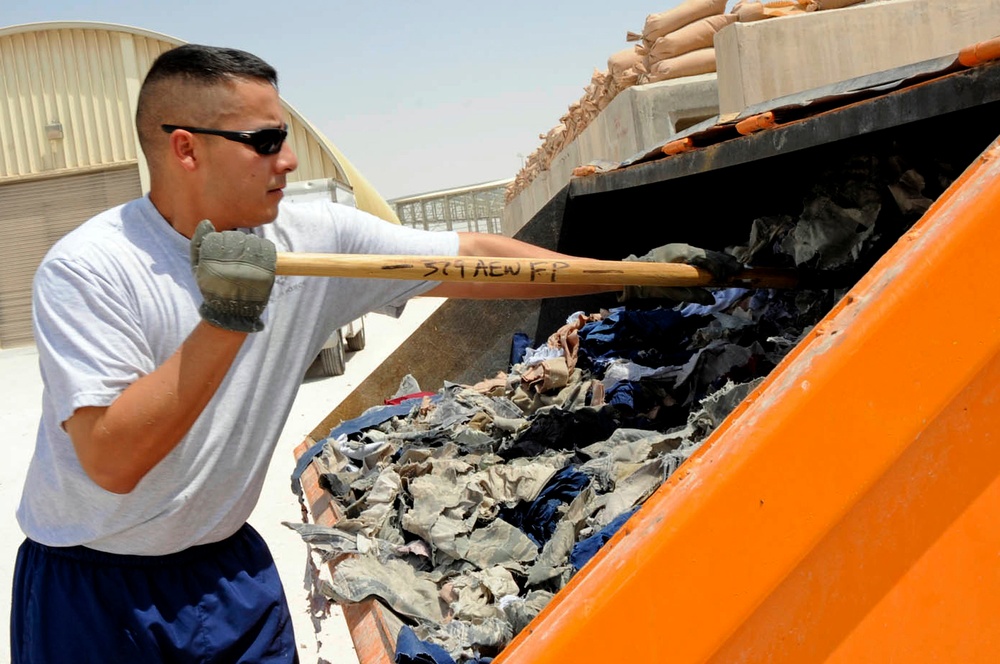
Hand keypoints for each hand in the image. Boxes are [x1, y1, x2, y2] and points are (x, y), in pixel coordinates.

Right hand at [190, 220, 275, 332]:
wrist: (232, 311)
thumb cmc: (213, 288)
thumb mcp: (197, 267)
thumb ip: (198, 243)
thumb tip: (207, 222)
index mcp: (212, 261)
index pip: (218, 238)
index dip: (222, 241)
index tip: (225, 250)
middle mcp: (231, 263)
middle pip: (236, 238)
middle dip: (236, 243)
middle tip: (238, 253)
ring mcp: (250, 267)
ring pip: (252, 241)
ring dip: (250, 245)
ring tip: (248, 256)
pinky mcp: (266, 272)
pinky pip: (267, 248)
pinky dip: (264, 248)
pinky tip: (259, 255)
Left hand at [620, 243, 741, 304]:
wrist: (635, 272)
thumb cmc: (650, 283)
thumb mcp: (669, 292)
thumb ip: (691, 295)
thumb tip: (711, 299)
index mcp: (680, 255)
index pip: (703, 258)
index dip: (716, 267)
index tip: (726, 276)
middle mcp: (684, 248)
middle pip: (709, 254)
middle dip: (725, 262)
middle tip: (739, 271)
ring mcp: (684, 248)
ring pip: (707, 253)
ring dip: (721, 261)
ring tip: (735, 268)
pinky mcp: (684, 251)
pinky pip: (702, 255)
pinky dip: (713, 261)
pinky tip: (722, 266)